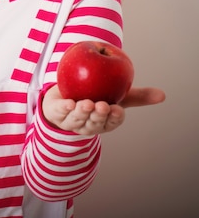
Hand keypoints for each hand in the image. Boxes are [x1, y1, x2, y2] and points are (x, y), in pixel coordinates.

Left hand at [41, 84, 164, 135]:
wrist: (64, 93)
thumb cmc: (95, 96)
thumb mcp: (116, 95)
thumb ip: (136, 96)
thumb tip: (163, 95)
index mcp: (103, 122)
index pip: (111, 123)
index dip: (114, 118)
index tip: (117, 110)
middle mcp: (88, 124)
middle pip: (94, 123)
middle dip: (98, 116)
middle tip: (102, 106)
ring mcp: (71, 121)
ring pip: (77, 120)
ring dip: (82, 113)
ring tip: (86, 103)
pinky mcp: (56, 113)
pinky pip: (59, 113)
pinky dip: (63, 109)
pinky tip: (67, 103)